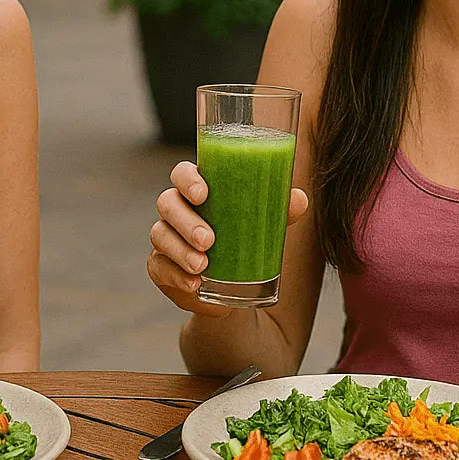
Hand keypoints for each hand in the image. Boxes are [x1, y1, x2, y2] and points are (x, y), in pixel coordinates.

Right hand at [146, 160, 308, 316]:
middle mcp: (177, 210)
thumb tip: (299, 199)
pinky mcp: (161, 267)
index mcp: (198, 190)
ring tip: (202, 266)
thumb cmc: (246, 238)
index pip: (182, 174)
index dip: (187, 179)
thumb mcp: (264, 223)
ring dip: (180, 250)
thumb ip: (280, 209)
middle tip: (209, 240)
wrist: (235, 286)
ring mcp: (166, 238)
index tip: (203, 194)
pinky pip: (159, 268)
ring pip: (160, 236)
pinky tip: (194, 285)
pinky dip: (176, 276)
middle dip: (186, 221)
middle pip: (167, 203)